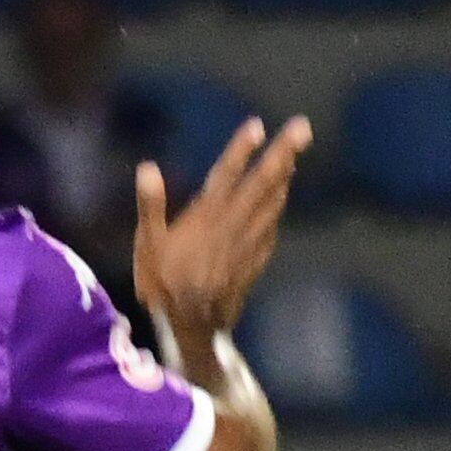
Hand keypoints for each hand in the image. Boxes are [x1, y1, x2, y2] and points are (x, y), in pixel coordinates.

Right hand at [133, 112, 310, 349]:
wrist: (194, 326)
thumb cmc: (163, 285)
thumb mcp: (147, 246)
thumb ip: (151, 207)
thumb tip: (147, 168)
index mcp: (206, 217)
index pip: (227, 175)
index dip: (241, 150)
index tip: (257, 125)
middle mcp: (234, 223)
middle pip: (262, 182)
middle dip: (283, 153)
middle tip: (303, 128)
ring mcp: (249, 240)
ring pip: (272, 202)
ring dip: (284, 176)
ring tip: (293, 157)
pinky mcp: (256, 257)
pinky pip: (272, 226)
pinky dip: (278, 207)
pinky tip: (281, 200)